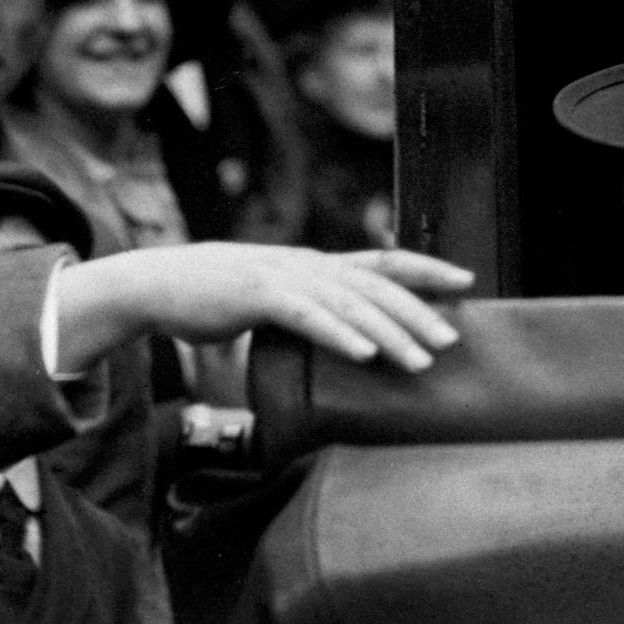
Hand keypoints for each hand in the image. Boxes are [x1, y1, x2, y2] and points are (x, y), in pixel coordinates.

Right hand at [50, 243, 472, 375]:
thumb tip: (339, 341)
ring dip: (388, 333)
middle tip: (452, 341)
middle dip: (419, 313)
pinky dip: (338, 334)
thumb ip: (306, 313)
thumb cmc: (215, 298)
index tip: (466, 281)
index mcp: (315, 265)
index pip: (383, 262)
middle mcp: (308, 265)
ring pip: (349, 304)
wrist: (157, 284)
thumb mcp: (271, 300)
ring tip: (420, 361)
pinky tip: (363, 353)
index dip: (427, 268)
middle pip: (376, 286)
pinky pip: (307, 316)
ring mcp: (284, 276)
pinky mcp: (257, 295)